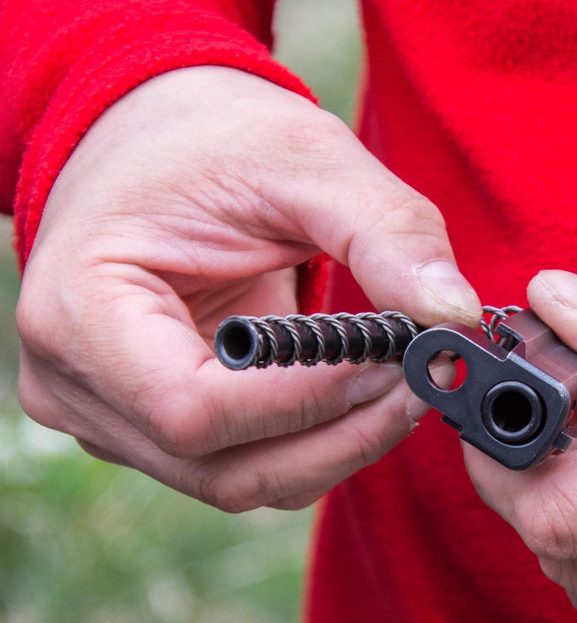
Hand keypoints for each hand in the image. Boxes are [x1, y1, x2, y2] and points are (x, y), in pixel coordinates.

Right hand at [16, 66, 480, 511]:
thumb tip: (454, 314)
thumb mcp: (304, 158)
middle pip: (222, 468)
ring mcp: (114, 417)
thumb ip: (386, 233)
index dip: (309, 401)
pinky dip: (318, 442)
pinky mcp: (158, 430)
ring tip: (404, 382)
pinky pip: (249, 466)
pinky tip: (365, 393)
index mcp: (77, 308)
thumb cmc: (213, 141)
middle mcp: (78, 384)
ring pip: (243, 481)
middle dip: (342, 434)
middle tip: (426, 380)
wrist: (159, 145)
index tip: (398, 363)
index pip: (191, 408)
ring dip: (339, 446)